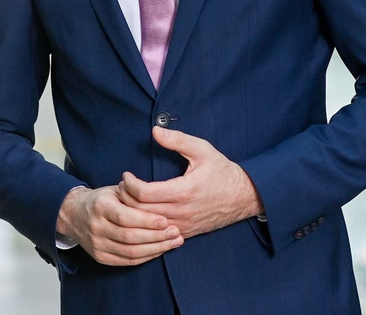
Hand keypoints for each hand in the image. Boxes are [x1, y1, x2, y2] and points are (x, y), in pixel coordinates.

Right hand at [56, 185, 183, 265]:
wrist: (74, 215)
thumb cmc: (102, 200)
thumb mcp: (115, 190)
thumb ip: (134, 195)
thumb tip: (161, 200)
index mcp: (100, 206)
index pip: (125, 217)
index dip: (147, 221)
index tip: (166, 221)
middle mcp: (96, 227)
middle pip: (130, 237)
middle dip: (157, 237)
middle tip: (176, 233)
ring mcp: (97, 244)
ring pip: (130, 252)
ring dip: (155, 249)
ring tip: (173, 242)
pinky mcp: (100, 257)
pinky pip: (127, 261)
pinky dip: (146, 257)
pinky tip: (160, 250)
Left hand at [116, 126, 263, 238]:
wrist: (244, 196)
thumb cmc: (222, 171)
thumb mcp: (202, 150)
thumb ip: (177, 140)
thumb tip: (155, 131)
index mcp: (184, 191)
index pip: (143, 193)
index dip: (128, 184)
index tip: (125, 175)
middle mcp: (182, 211)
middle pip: (140, 211)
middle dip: (125, 198)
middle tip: (122, 186)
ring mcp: (183, 225)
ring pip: (147, 226)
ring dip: (132, 213)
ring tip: (128, 198)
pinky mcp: (185, 233)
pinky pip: (158, 234)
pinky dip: (145, 224)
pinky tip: (141, 213)